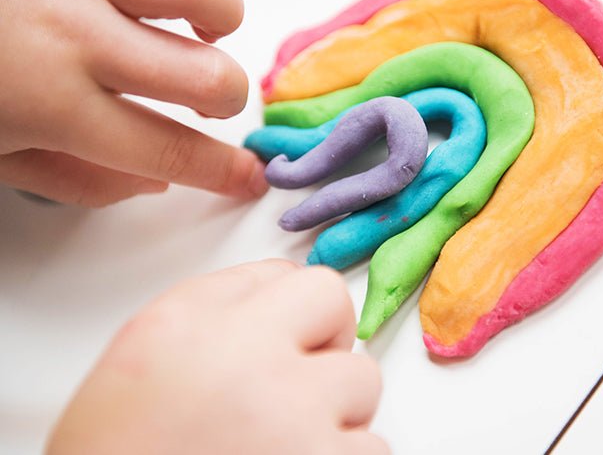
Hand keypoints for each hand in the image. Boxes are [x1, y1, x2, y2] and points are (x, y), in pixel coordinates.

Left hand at [0, 0, 267, 205]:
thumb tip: (152, 180)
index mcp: (48, 103)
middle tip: (208, 99)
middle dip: (228, 101)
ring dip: (219, 21)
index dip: (222, 174)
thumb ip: (76, 179)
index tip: (248, 177)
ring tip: (198, 29)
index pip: (169, 153)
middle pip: (207, 80)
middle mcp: (73, 31)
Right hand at [46, 260, 388, 454]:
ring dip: (335, 409)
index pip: (290, 277)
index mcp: (192, 325)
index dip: (295, 310)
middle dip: (323, 343)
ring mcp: (293, 417)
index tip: (289, 336)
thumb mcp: (145, 352)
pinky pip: (371, 447)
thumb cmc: (120, 451)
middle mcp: (246, 359)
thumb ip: (215, 304)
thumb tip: (280, 287)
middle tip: (295, 383)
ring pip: (362, 381)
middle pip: (337, 309)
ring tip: (285, 439)